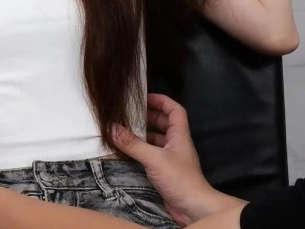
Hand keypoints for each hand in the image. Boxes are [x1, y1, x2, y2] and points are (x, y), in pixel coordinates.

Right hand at [113, 94, 225, 226]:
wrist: (193, 208)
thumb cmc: (180, 179)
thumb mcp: (154, 158)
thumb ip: (132, 144)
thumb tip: (111, 128)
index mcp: (179, 135)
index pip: (175, 110)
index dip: (161, 100)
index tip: (144, 97)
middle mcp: (176, 144)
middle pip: (164, 123)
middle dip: (148, 116)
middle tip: (129, 113)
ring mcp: (171, 158)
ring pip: (156, 140)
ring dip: (142, 134)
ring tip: (124, 130)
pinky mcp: (165, 171)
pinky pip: (151, 154)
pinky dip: (140, 150)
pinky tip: (128, 151)